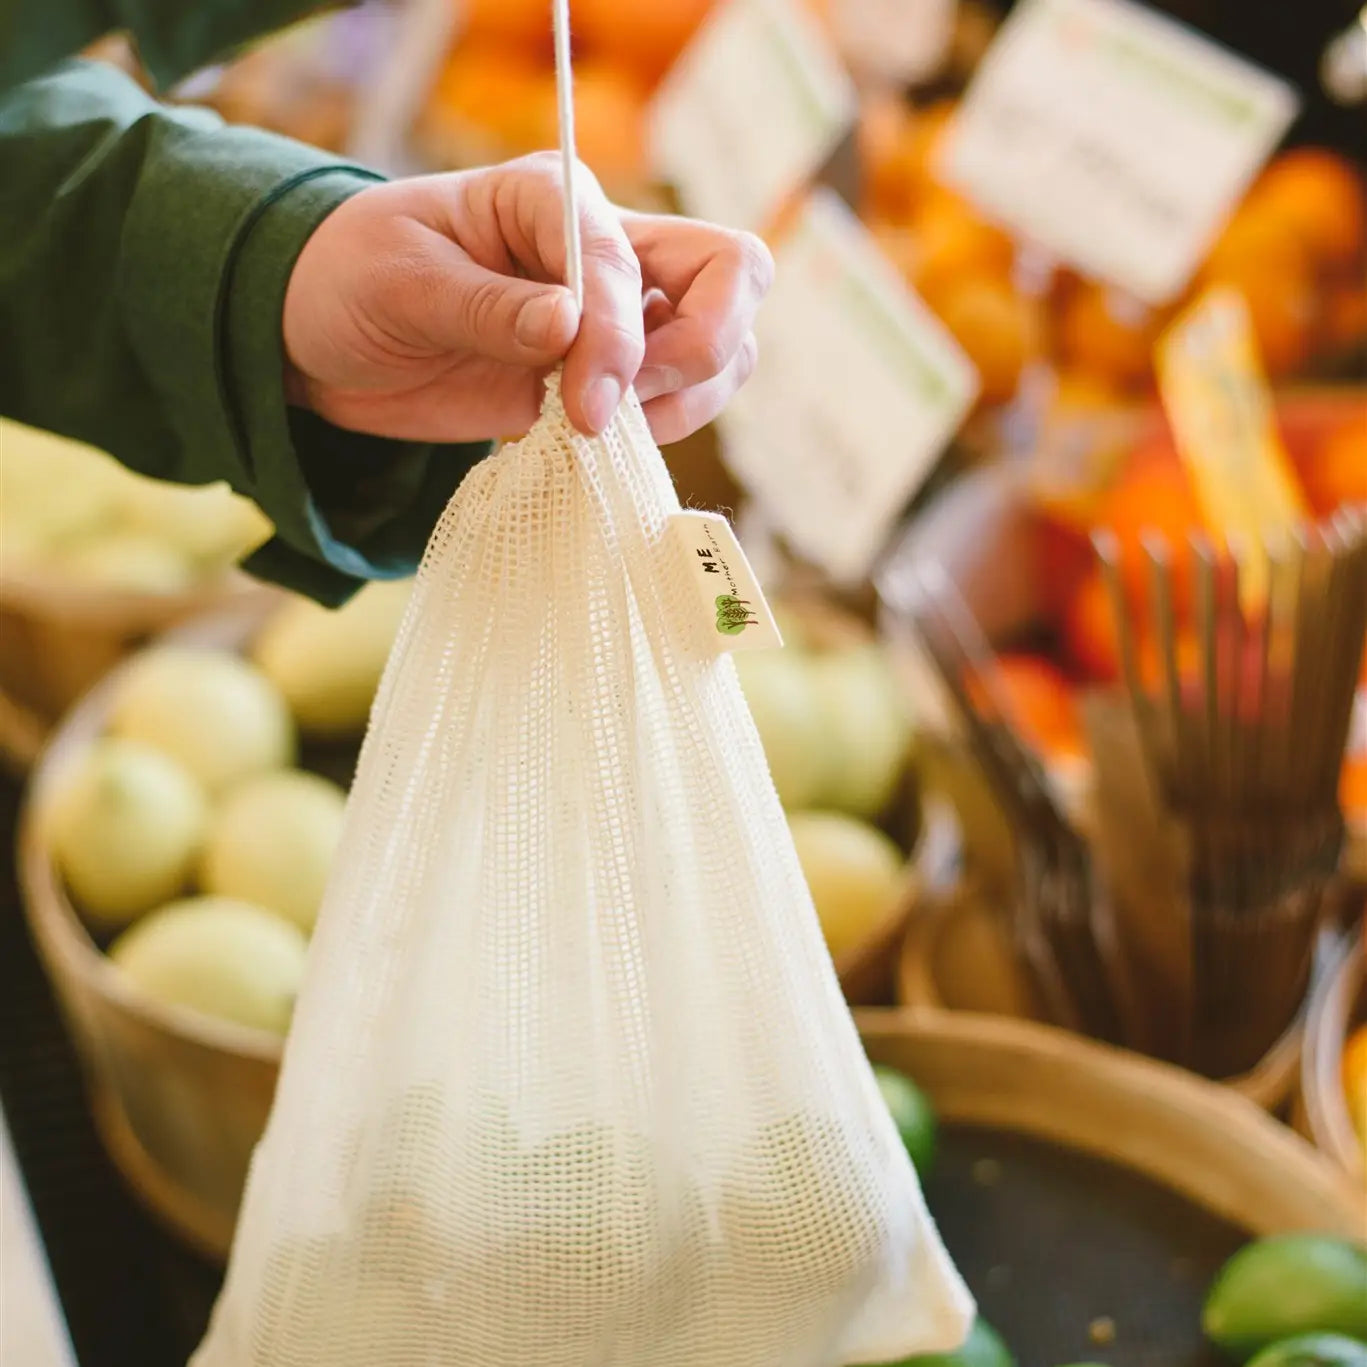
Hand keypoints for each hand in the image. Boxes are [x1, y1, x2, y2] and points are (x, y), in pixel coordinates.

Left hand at [281, 153, 772, 444]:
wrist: (328, 339)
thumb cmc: (354, 279)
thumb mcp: (400, 280)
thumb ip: (485, 306)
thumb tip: (569, 328)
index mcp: (553, 198)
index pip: (628, 259)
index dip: (621, 336)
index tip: (587, 408)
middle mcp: (605, 250)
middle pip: (732, 277)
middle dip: (698, 351)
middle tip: (622, 408)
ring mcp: (619, 318)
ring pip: (725, 346)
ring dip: (688, 399)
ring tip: (605, 430)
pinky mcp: (609, 378)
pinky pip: (681, 401)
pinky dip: (664, 430)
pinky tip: (599, 445)